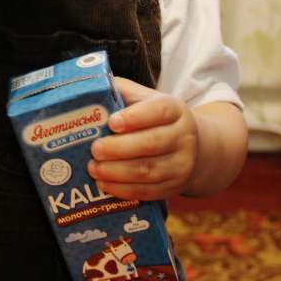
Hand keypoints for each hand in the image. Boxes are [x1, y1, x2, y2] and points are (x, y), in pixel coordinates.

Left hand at [87, 77, 197, 200]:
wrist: (191, 148)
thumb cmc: (155, 119)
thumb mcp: (145, 99)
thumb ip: (122, 92)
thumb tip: (89, 89)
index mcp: (174, 110)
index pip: (158, 111)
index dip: (134, 117)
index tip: (112, 122)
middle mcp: (183, 136)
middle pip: (151, 143)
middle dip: (119, 148)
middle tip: (94, 149)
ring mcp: (181, 164)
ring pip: (148, 171)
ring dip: (116, 172)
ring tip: (93, 168)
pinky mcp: (173, 187)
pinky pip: (147, 191)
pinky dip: (123, 190)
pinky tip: (104, 184)